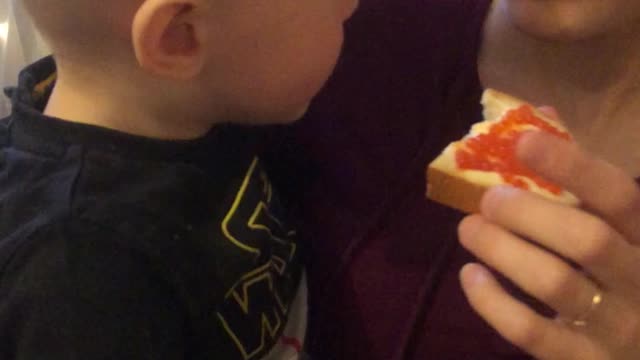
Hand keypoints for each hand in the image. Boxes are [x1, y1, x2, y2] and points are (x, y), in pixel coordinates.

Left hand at [457, 130, 639, 358]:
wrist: (638, 350)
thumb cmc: (628, 281)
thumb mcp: (623, 233)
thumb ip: (587, 187)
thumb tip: (538, 124)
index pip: (620, 196)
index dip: (572, 165)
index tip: (522, 142)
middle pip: (586, 240)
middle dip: (528, 213)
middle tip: (488, 198)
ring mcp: (616, 329)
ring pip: (554, 284)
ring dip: (502, 249)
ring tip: (468, 228)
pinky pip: (530, 332)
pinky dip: (492, 302)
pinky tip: (470, 275)